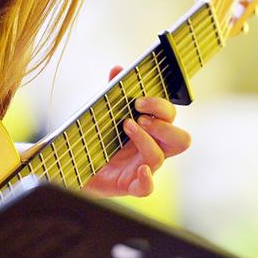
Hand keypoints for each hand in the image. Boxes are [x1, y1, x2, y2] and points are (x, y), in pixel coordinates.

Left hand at [83, 66, 190, 196]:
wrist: (77, 168)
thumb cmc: (97, 141)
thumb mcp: (103, 115)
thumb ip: (112, 93)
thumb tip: (117, 70)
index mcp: (150, 131)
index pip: (170, 116)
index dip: (160, 106)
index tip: (138, 100)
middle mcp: (152, 149)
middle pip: (180, 139)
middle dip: (163, 124)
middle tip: (138, 115)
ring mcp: (143, 168)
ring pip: (160, 157)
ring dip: (145, 139)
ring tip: (126, 127)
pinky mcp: (130, 186)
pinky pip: (147, 188)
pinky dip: (147, 179)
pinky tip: (139, 168)